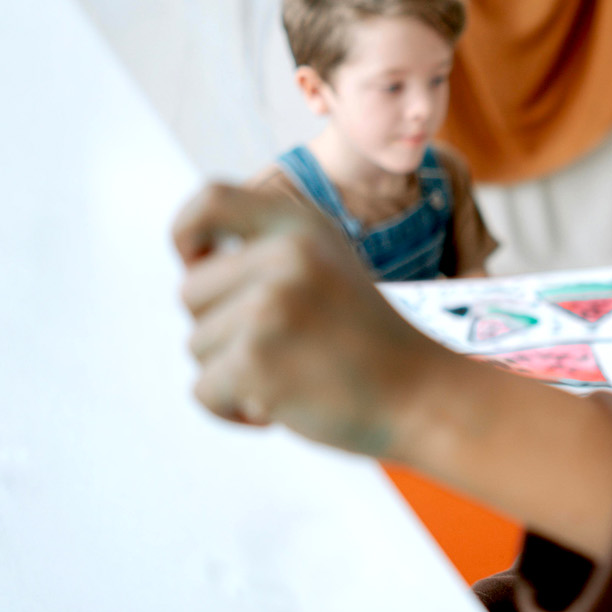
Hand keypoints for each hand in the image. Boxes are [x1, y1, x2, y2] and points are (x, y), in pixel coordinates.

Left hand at [172, 183, 445, 458]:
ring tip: (293, 375)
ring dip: (233, 373)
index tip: (200, 266)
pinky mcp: (256, 360)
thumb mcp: (328, 267)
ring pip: (196, 345)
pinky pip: (203, 391)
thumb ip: (268, 255)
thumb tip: (192, 266)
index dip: (187, 234)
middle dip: (221, 330)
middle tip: (283, 348)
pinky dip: (233, 410)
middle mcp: (284, 256)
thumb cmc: (370, 343)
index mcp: (300, 226)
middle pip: (191, 293)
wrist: (425, 396)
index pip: (209, 201)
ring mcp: (270, 307)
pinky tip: (280, 408)